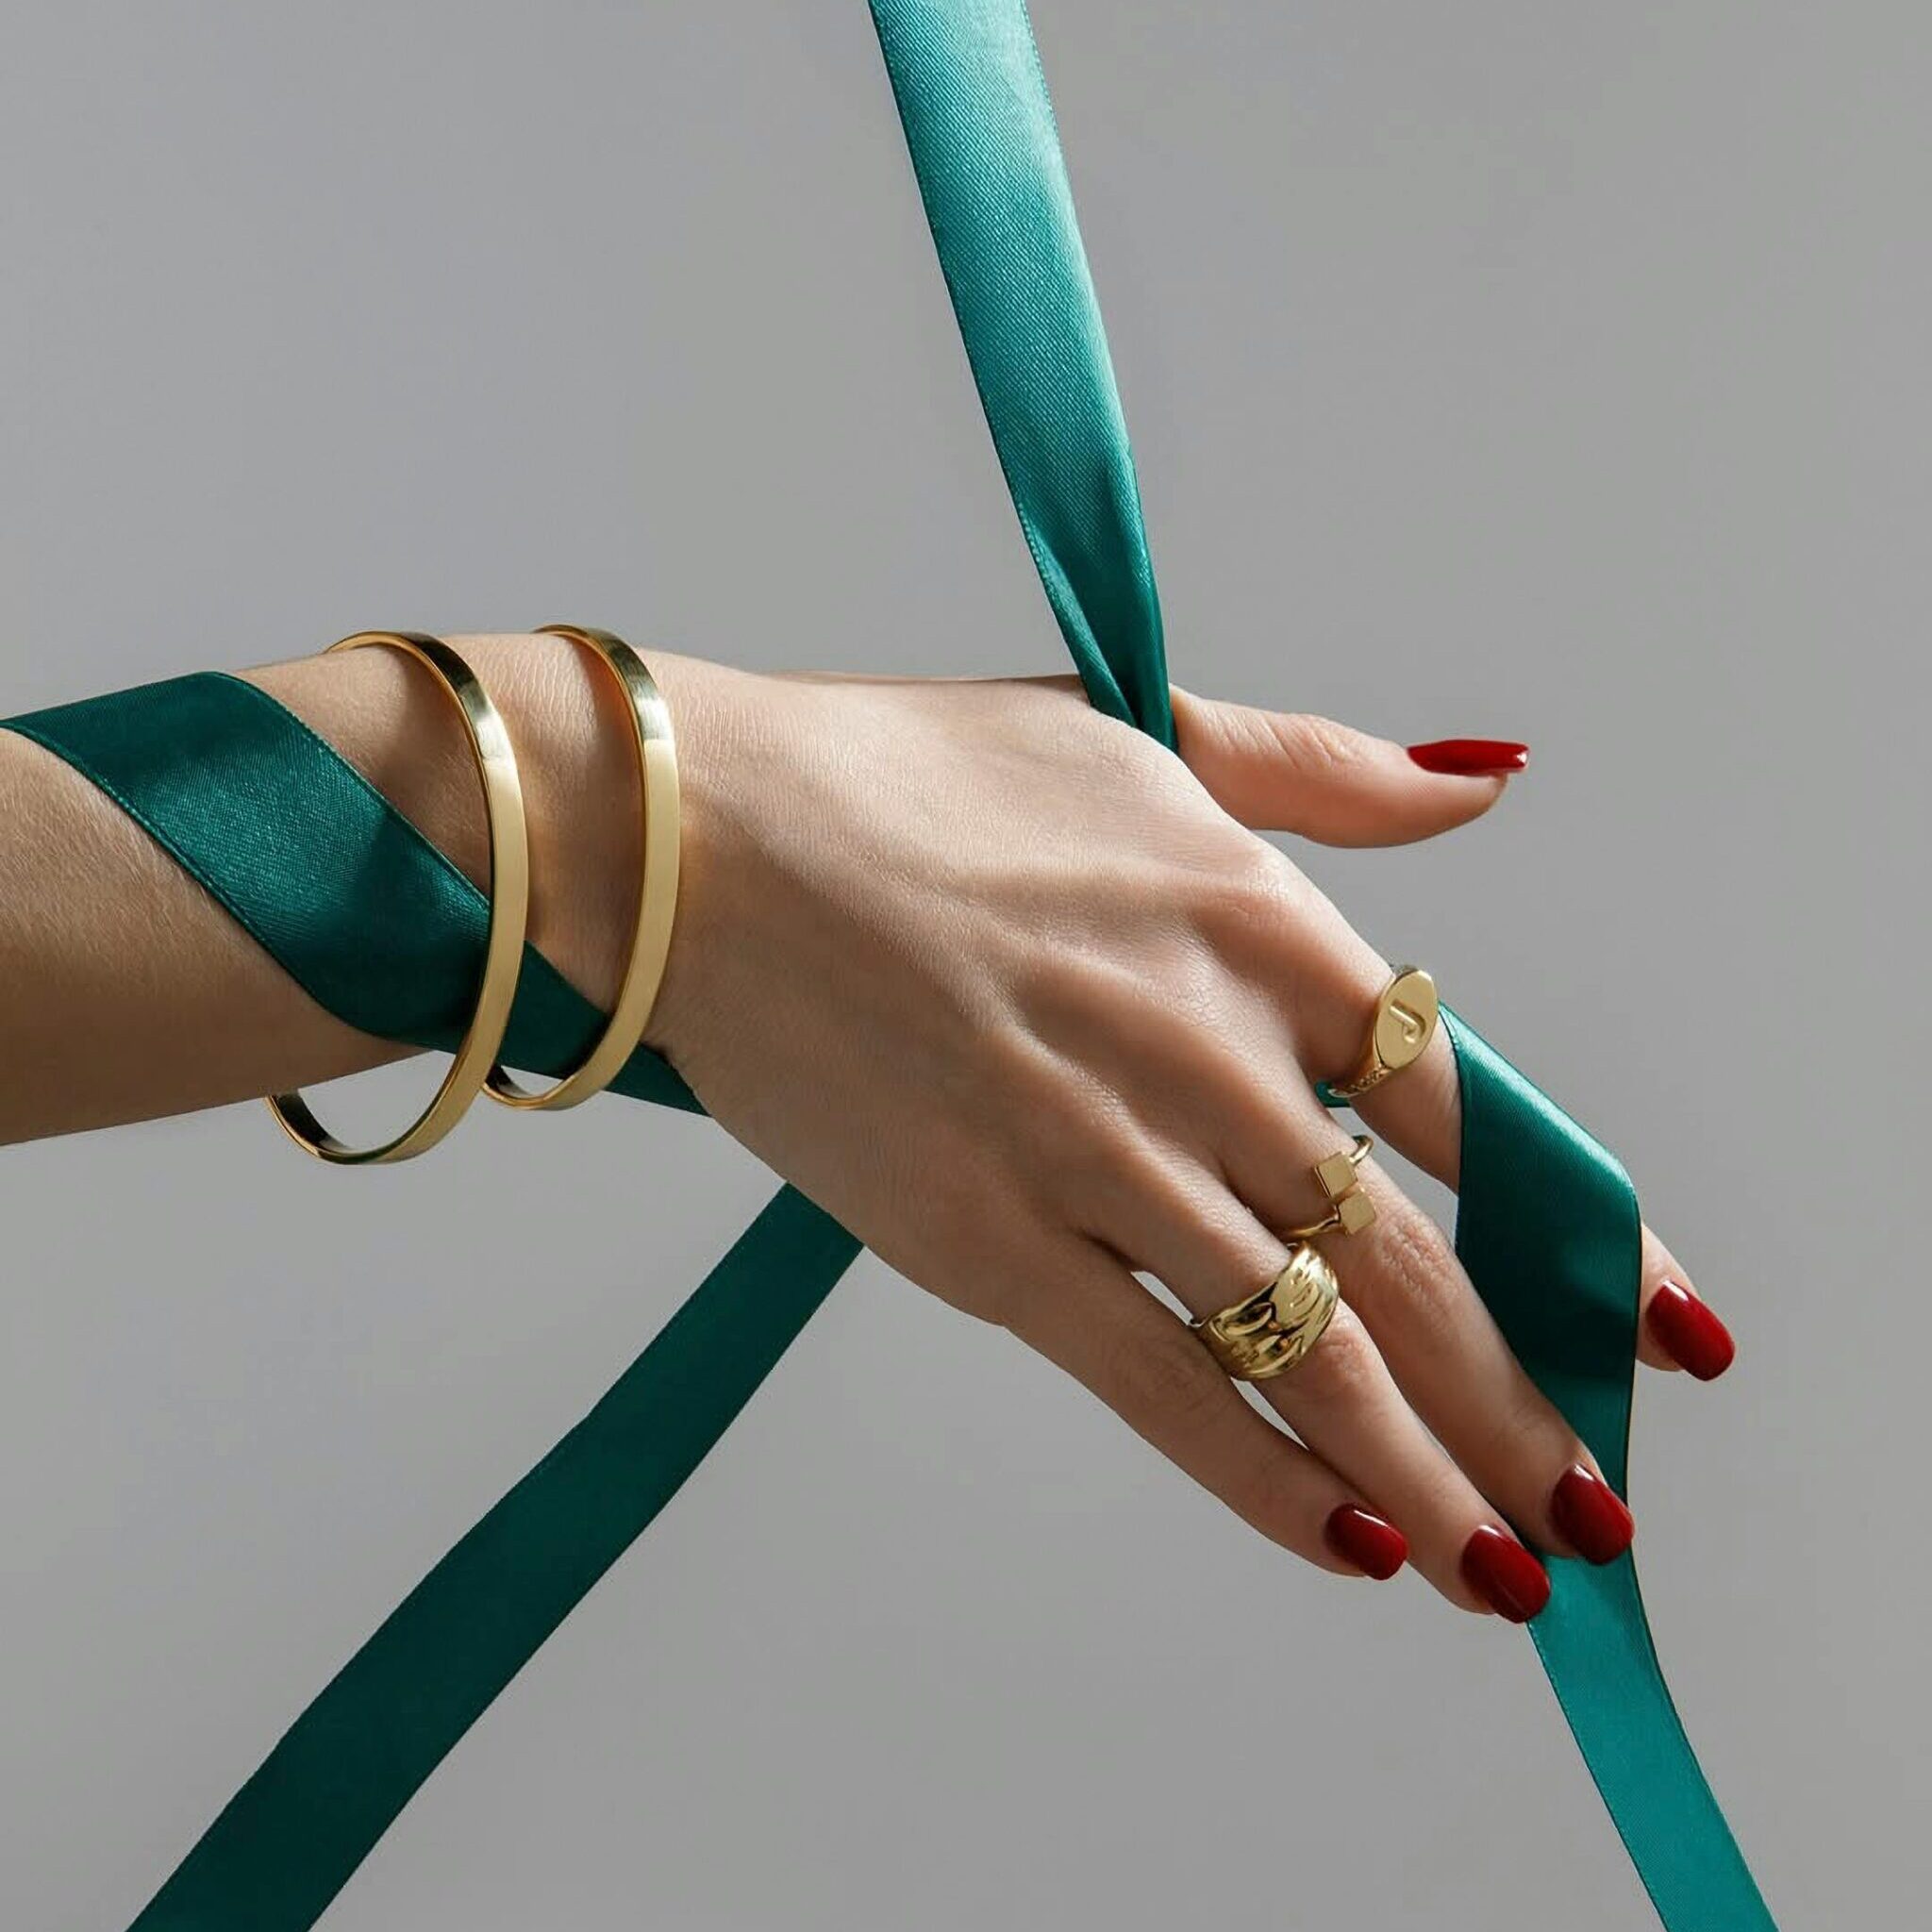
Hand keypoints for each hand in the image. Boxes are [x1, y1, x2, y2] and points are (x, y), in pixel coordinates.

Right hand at [639, 656, 1734, 1615]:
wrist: (706, 838)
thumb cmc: (906, 777)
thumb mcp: (1137, 730)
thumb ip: (1320, 770)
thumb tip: (1485, 784)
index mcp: (1260, 919)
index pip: (1470, 1110)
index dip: (1582, 1234)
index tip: (1660, 1329)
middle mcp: (1210, 1047)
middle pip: (1415, 1263)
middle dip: (1526, 1402)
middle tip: (1601, 1503)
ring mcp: (1104, 1153)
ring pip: (1310, 1349)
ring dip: (1433, 1474)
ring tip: (1516, 1567)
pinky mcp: (989, 1241)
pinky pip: (1161, 1384)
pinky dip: (1265, 1478)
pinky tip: (1354, 1546)